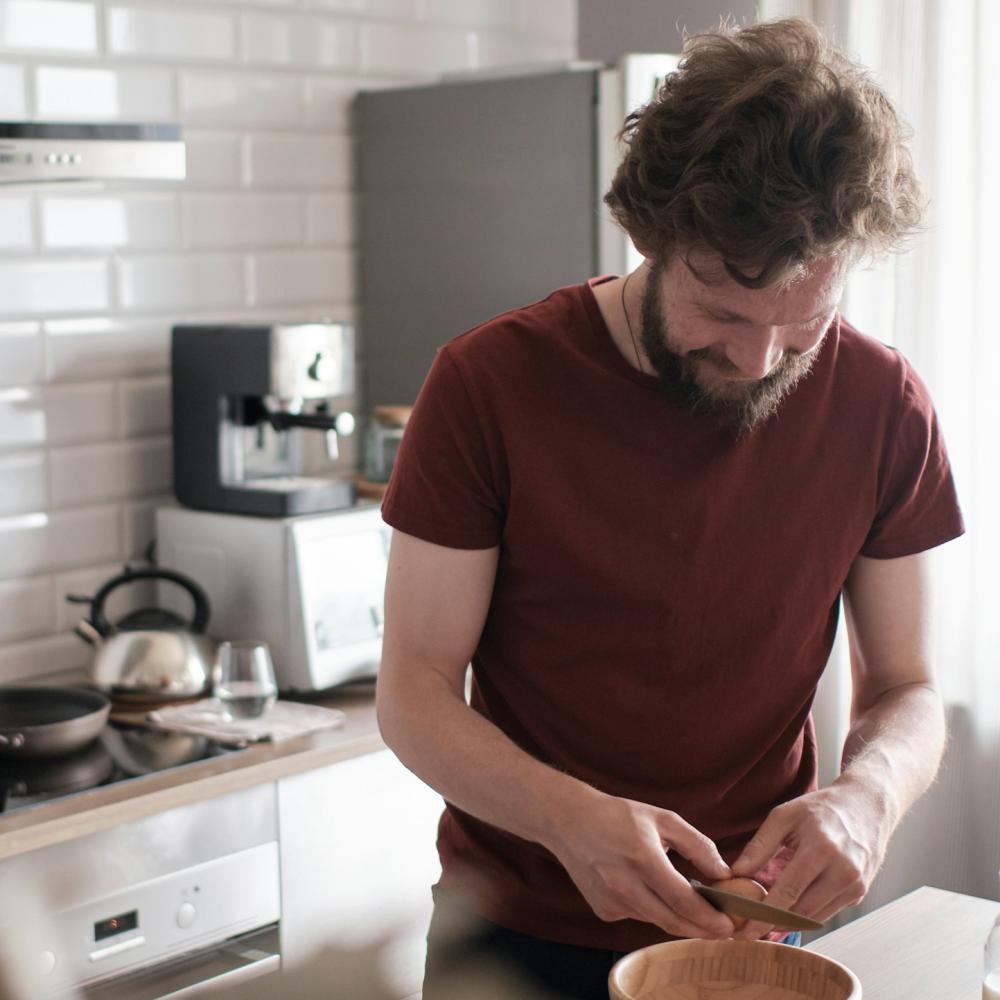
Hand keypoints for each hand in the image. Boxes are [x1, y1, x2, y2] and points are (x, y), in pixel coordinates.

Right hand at [547, 791, 736, 938]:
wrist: (569, 821)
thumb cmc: (617, 816)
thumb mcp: (662, 818)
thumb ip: (697, 844)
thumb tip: (723, 872)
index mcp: (642, 858)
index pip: (682, 900)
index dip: (709, 918)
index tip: (729, 925)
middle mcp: (624, 885)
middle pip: (672, 921)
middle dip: (702, 930)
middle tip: (723, 930)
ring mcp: (611, 901)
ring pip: (656, 921)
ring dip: (678, 919)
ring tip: (694, 907)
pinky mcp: (603, 911)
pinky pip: (638, 917)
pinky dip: (652, 910)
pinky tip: (651, 891)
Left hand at [729, 782, 887, 939]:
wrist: (865, 807)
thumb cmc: (820, 809)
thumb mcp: (784, 816)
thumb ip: (760, 845)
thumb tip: (737, 873)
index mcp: (820, 848)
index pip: (788, 891)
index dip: (764, 914)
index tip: (745, 930)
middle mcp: (842, 871)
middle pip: (802, 911)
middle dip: (773, 924)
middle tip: (750, 931)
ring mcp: (855, 885)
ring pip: (815, 917)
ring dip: (789, 923)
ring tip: (765, 922)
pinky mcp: (859, 893)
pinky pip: (827, 912)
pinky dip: (807, 915)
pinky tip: (789, 911)